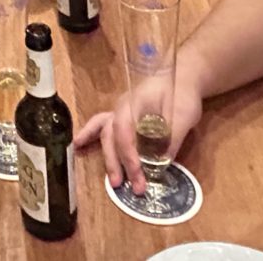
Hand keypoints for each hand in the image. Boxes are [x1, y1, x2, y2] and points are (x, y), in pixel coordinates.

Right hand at [74, 73, 204, 195]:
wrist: (183, 75)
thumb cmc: (184, 93)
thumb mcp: (184, 115)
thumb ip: (172, 138)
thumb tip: (162, 164)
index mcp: (135, 104)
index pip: (125, 133)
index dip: (129, 156)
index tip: (139, 176)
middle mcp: (123, 107)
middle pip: (112, 136)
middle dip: (118, 163)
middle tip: (130, 187)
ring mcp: (120, 110)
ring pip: (106, 133)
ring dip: (108, 157)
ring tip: (111, 180)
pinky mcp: (124, 116)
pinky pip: (102, 125)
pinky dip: (90, 135)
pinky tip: (78, 145)